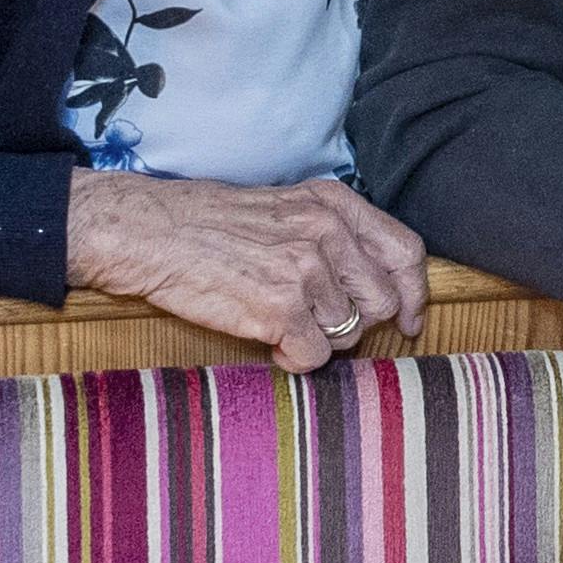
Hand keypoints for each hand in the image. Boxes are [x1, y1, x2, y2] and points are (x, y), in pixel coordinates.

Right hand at [64, 171, 430, 370]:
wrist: (148, 234)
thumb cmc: (209, 225)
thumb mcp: (285, 208)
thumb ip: (334, 236)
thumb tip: (381, 287)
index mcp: (332, 204)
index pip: (405, 252)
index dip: (414, 293)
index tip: (410, 321)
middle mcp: (326, 232)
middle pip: (381, 303)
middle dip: (353, 323)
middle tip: (312, 320)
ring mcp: (304, 270)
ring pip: (348, 336)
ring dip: (316, 339)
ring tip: (277, 320)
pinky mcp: (279, 309)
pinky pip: (315, 358)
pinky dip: (293, 359)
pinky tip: (266, 339)